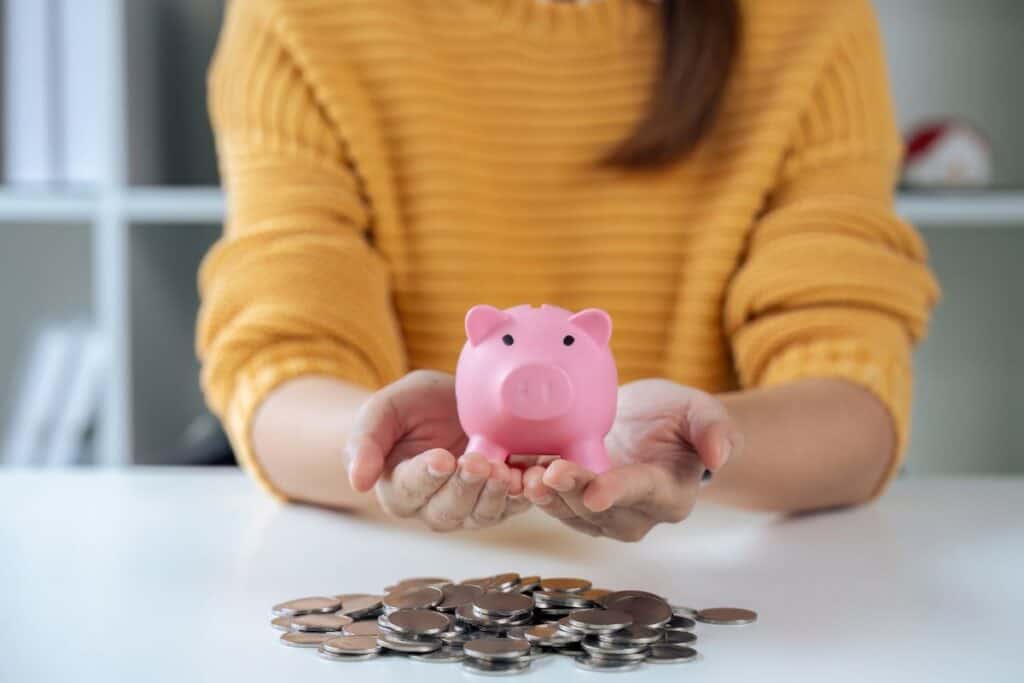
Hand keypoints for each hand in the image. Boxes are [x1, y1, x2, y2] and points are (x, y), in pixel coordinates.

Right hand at [345, 370, 527, 530]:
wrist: (449, 403)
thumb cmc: (412, 407)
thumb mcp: (385, 410)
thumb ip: (365, 441)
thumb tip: (358, 481)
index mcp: (399, 488)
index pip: (409, 489)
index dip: (425, 477)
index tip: (439, 458)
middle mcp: (433, 507)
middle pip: (447, 510)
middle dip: (464, 486)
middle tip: (476, 462)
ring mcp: (470, 507)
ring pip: (481, 514)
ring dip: (494, 495)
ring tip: (504, 471)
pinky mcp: (502, 499)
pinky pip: (515, 505)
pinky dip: (525, 494)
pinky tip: (531, 475)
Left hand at [523, 379, 741, 541]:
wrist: (645, 422)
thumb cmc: (677, 417)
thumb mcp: (700, 411)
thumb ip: (714, 429)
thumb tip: (721, 454)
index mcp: (670, 493)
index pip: (643, 493)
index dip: (619, 492)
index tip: (596, 492)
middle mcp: (636, 513)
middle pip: (601, 509)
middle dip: (572, 493)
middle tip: (548, 473)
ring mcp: (602, 513)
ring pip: (571, 511)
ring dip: (546, 497)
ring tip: (523, 477)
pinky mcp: (574, 504)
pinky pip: (552, 502)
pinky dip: (530, 490)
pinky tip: (511, 474)